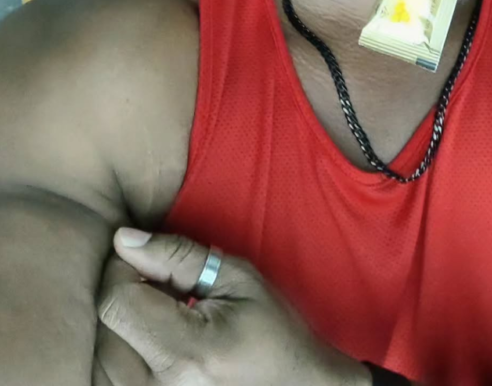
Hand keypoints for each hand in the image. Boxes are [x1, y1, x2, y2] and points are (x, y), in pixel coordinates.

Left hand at [96, 228, 370, 385]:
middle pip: (102, 326)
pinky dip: (122, 348)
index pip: (115, 300)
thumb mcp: (238, 280)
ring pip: (99, 353)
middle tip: (163, 285)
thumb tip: (124, 238)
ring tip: (162, 313)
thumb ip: (178, 257)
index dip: (124, 268)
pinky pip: (108, 374)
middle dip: (124, 292)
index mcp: (185, 352)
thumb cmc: (273, 332)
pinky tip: (154, 338)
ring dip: (121, 323)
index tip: (149, 258)